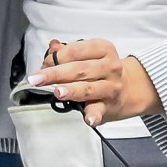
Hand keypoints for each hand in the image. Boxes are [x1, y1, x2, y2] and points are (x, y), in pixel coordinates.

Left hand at [38, 37, 161, 127]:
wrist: (128, 89)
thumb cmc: (102, 71)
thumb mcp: (89, 55)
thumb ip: (68, 51)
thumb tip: (53, 47)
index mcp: (103, 49)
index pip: (77, 50)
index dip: (57, 57)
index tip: (44, 64)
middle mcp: (110, 67)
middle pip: (80, 69)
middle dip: (56, 74)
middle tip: (38, 79)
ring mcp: (111, 87)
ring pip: (88, 88)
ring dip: (72, 90)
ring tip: (58, 92)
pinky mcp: (109, 105)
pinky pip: (100, 110)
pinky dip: (94, 115)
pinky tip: (88, 119)